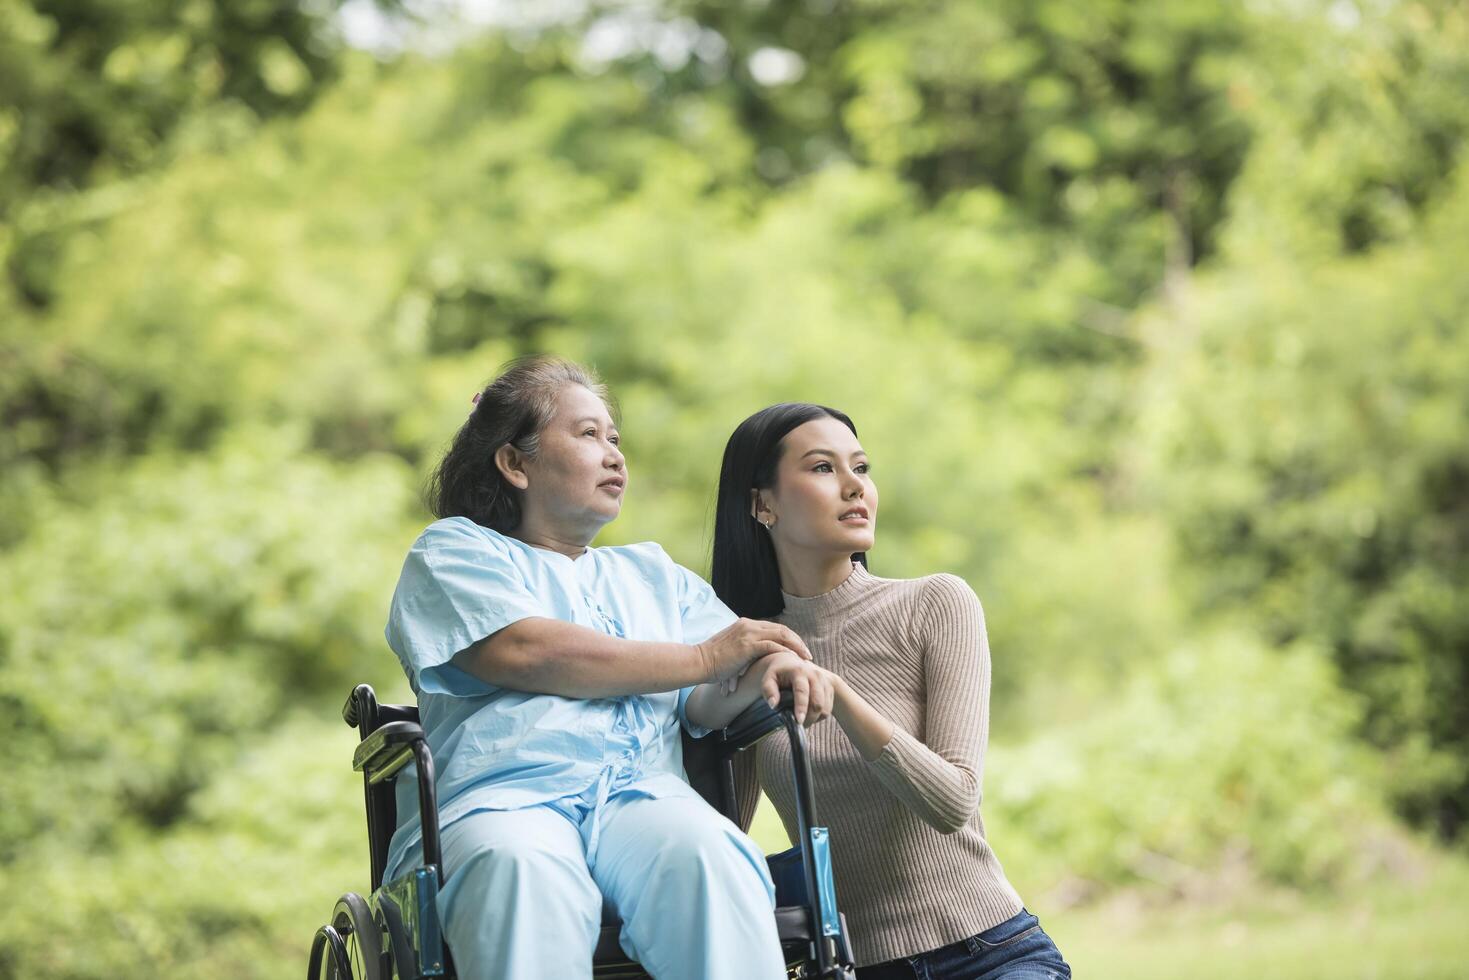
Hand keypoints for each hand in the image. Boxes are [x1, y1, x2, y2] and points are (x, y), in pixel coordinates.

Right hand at [696, 618, 811, 687]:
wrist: (698, 662)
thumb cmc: (713, 661)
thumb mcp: (732, 650)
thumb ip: (745, 649)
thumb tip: (755, 660)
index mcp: (746, 624)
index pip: (774, 628)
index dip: (789, 638)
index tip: (798, 651)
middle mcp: (749, 625)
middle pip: (782, 629)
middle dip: (797, 642)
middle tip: (807, 655)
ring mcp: (748, 633)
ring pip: (781, 635)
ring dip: (796, 647)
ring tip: (805, 659)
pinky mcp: (747, 645)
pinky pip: (772, 646)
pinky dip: (785, 652)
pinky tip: (793, 661)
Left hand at [757, 652, 834, 727]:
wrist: (794, 662)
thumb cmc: (779, 673)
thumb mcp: (769, 678)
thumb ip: (769, 691)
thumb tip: (773, 705)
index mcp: (799, 672)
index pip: (802, 692)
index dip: (801, 708)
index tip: (799, 721)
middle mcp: (815, 675)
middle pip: (817, 703)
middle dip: (809, 718)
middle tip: (798, 724)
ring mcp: (824, 681)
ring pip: (824, 708)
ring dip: (814, 718)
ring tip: (802, 718)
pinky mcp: (830, 688)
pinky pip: (828, 709)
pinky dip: (819, 716)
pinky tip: (809, 713)